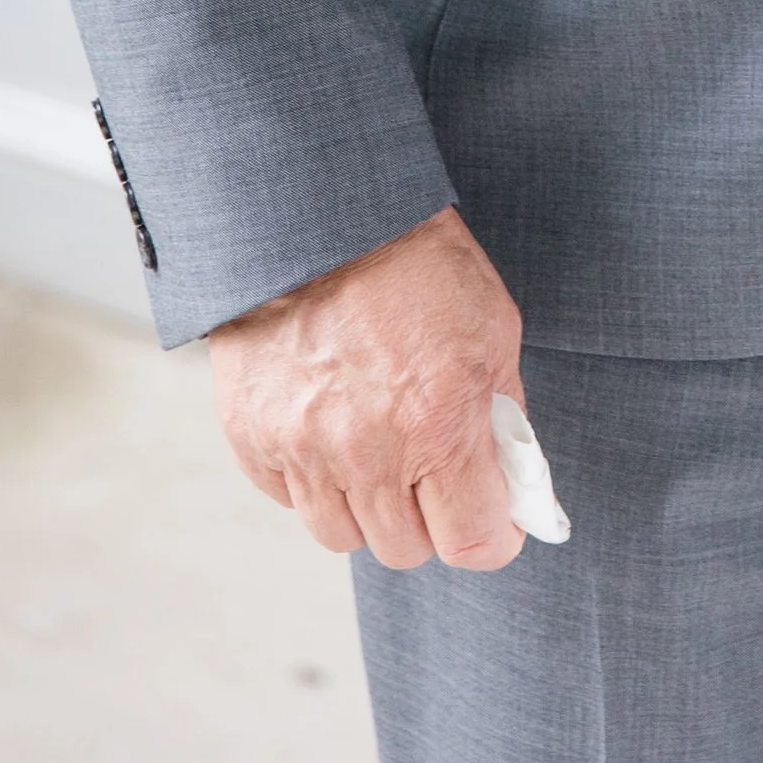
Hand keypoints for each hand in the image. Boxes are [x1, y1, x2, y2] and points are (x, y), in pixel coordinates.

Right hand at [209, 203, 527, 572]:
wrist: (322, 213)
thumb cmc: (418, 261)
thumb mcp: (492, 327)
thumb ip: (500, 413)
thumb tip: (509, 475)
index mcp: (438, 424)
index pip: (472, 541)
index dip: (490, 536)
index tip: (493, 521)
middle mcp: (368, 452)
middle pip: (403, 549)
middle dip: (429, 518)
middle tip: (433, 472)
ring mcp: (303, 450)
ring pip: (342, 534)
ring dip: (367, 506)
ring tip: (378, 448)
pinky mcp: (253, 439)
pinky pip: (289, 497)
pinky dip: (313, 479)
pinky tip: (331, 429)